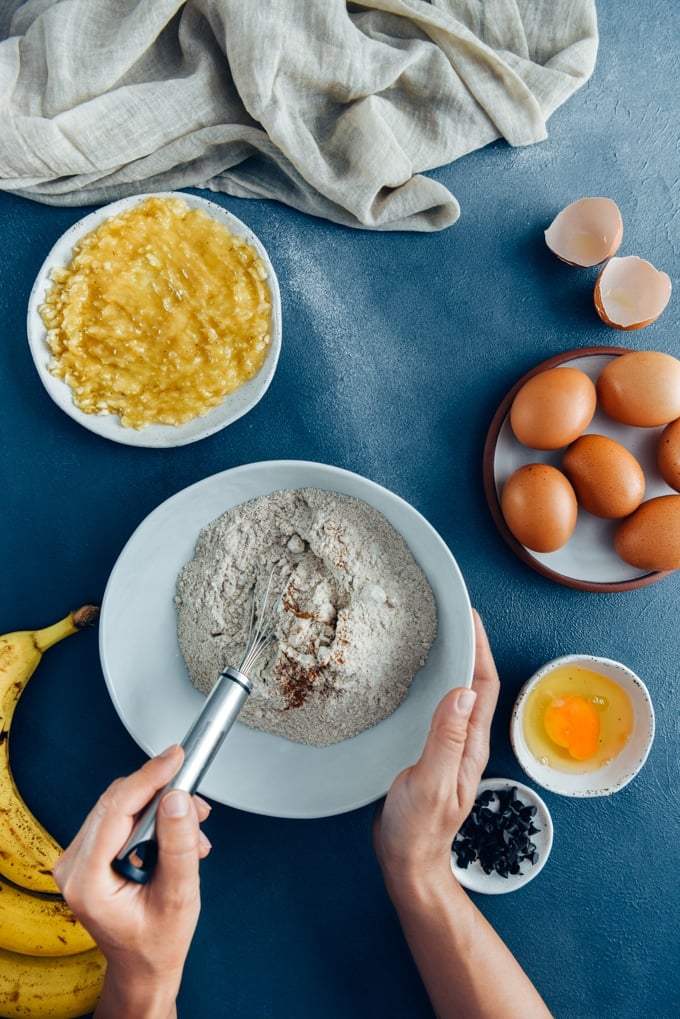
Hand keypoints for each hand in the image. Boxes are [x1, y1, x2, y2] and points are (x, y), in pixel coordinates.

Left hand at [54, 746, 210, 1017]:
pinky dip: (152, 817)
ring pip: (121, 804)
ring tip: (194, 829)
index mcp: (87, 880)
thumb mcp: (178, 896)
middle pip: (118, 802)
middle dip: (162, 794)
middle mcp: (73, 866)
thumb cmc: (157, 942)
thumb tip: (176, 797)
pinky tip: (178, 834)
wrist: (144, 965)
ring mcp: (78, 859)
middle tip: (196, 802)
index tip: (176, 757)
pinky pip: (120, 816)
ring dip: (161, 807)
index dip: (149, 777)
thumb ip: (179, 844)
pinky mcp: (89, 853)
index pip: (116, 809)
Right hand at [373, 610, 499, 891]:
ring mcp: (449, 747)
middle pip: (474, 684)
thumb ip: (447, 740)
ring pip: (456, 693)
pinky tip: (415, 677)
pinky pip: (437, 708)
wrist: (408, 863)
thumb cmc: (419, 830)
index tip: (469, 616)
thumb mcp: (432, 784)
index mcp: (471, 745)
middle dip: (468, 646)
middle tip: (450, 615)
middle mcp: (465, 741)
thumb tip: (461, 691)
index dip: (480, 648)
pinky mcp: (429, 751)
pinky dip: (432, 684)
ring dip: (451, 661)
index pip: (483, 685)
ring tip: (434, 634)